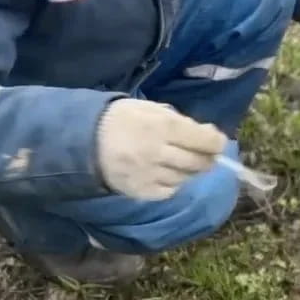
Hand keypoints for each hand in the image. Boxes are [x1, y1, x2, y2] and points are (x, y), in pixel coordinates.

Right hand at [95, 99, 227, 200]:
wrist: (82, 142)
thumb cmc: (121, 119)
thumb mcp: (151, 108)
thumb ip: (180, 120)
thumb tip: (208, 133)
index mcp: (162, 126)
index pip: (204, 140)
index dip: (216, 142)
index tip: (217, 141)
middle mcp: (158, 152)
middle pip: (199, 162)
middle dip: (208, 158)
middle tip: (206, 154)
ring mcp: (149, 174)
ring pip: (186, 178)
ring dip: (189, 170)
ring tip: (179, 161)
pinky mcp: (140, 191)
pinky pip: (169, 191)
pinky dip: (173, 183)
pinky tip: (164, 173)